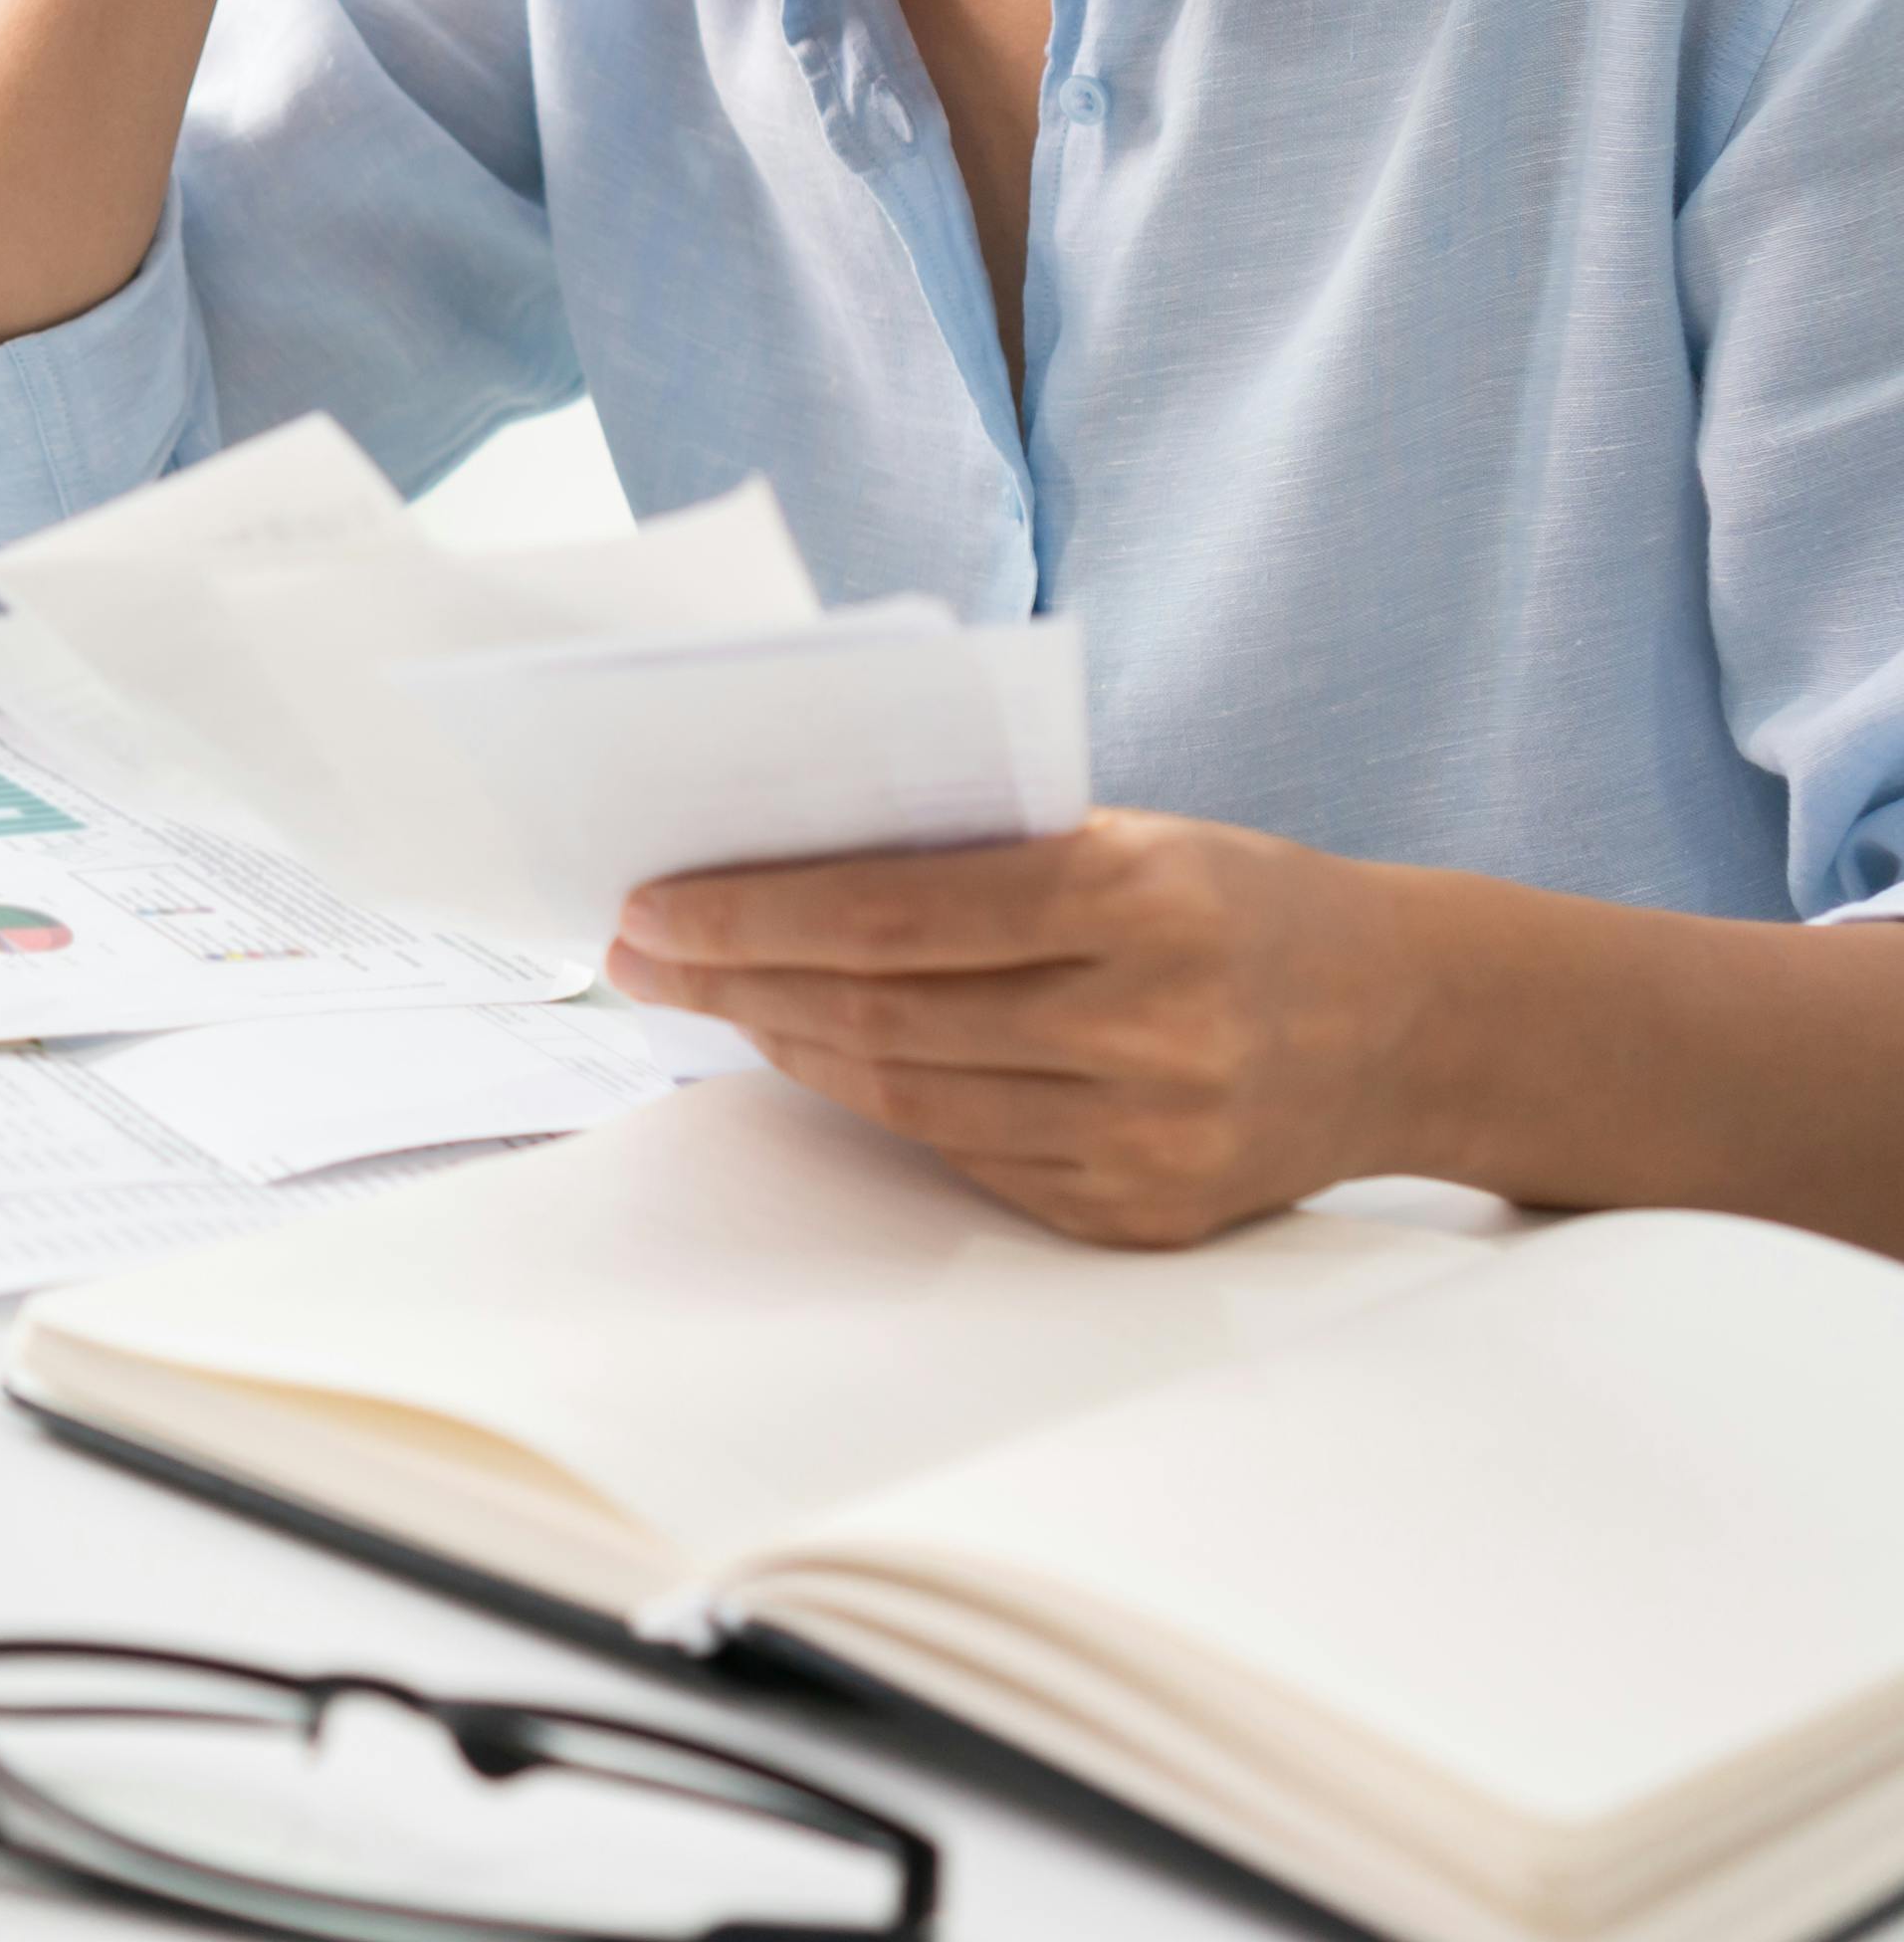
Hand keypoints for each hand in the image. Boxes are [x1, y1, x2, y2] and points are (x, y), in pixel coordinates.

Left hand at [604, 811, 1444, 1246]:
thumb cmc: (1238, 900)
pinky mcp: (1138, 1214)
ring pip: (907, 1098)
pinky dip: (875, 1102)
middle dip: (734, 981)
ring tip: (710, 996)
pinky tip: (813, 1053)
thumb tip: (778, 871)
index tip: (652, 904)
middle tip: (640, 953)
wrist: (1410, 1024)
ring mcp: (1148, 1136)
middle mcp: (1150, 1027)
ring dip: (784, 1044)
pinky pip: (966, 1158)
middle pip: (881, 1014)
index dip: (753, 914)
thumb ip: (982, 860)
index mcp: (1142, 901)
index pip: (894, 914)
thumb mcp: (1133, 837)